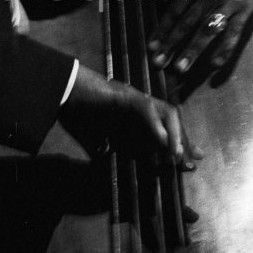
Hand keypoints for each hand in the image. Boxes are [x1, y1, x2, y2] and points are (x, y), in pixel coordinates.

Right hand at [58, 63, 186, 161]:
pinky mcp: (125, 95)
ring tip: (177, 155)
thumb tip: (105, 160)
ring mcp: (134, 98)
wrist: (58, 90)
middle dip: (184, 141)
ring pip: (166, 112)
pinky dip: (155, 125)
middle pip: (172, 121)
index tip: (188, 163)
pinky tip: (161, 141)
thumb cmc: (73, 111)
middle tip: (193, 160)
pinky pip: (146, 109)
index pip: (162, 131)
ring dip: (175, 134)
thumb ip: (101, 149)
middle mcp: (140, 106)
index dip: (176, 145)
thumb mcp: (91, 138)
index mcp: (134, 116)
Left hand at [148, 0, 252, 73]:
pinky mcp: (248, 7)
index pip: (175, 10)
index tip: (152, 47)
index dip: (162, 29)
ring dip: (193, 50)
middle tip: (160, 63)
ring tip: (181, 68)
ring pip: (208, 29)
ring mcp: (231, 1)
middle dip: (172, 44)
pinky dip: (225, 48)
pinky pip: (235, 31)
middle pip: (188, 22)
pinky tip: (214, 63)